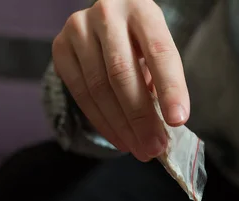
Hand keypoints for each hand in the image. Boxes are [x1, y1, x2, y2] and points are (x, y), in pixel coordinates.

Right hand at [52, 0, 188, 161]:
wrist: (106, 21)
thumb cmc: (140, 42)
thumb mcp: (157, 51)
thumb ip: (161, 81)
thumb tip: (164, 127)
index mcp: (141, 10)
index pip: (159, 52)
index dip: (170, 88)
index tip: (178, 121)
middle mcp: (107, 13)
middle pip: (122, 74)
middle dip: (141, 118)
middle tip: (154, 147)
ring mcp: (78, 28)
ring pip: (99, 87)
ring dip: (121, 126)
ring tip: (139, 149)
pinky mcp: (60, 47)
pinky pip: (80, 93)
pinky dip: (102, 122)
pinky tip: (119, 139)